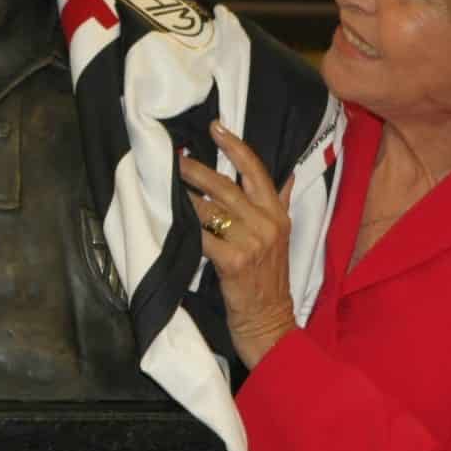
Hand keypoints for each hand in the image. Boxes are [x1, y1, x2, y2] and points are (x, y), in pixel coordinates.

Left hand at [178, 120, 297, 368]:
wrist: (269, 323)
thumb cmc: (269, 281)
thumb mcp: (281, 238)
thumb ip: (280, 204)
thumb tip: (286, 174)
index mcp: (279, 214)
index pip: (257, 171)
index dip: (235, 146)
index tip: (215, 127)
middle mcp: (268, 223)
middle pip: (226, 186)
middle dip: (195, 169)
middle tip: (173, 157)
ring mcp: (252, 242)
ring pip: (210, 209)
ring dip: (184, 196)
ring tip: (164, 185)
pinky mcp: (234, 261)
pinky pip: (202, 236)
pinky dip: (185, 226)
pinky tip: (170, 218)